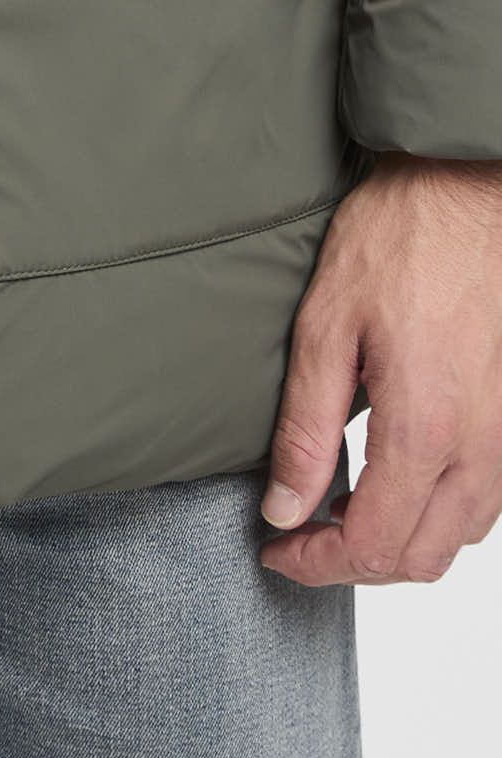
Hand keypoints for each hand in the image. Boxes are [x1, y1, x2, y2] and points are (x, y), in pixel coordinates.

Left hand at [261, 152, 501, 585]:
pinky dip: (439, 514)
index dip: (317, 564)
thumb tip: (284, 507)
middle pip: (419, 558)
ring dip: (400, 542)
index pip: (372, 545)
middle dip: (354, 563)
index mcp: (425, 430)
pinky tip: (397, 480)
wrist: (467, 193)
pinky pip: (485, 502)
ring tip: (340, 508)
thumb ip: (304, 428)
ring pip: (459, 538)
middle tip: (300, 535)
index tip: (277, 550)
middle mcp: (480, 448)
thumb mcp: (325, 326)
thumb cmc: (399, 241)